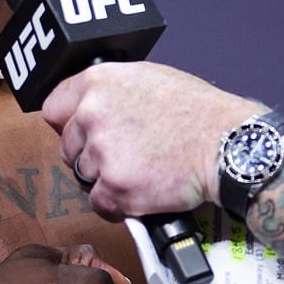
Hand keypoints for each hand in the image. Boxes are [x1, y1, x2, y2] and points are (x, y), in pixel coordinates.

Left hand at [41, 61, 262, 217]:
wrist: (229, 144)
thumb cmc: (198, 113)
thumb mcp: (148, 79)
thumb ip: (109, 93)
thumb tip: (86, 107)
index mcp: (97, 83)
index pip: (54, 108)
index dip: (67, 125)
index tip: (80, 134)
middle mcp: (91, 114)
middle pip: (67, 147)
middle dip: (90, 155)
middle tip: (125, 155)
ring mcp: (101, 151)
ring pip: (84, 176)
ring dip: (106, 179)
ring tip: (142, 170)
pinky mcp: (114, 185)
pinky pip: (100, 203)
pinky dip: (118, 204)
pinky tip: (141, 191)